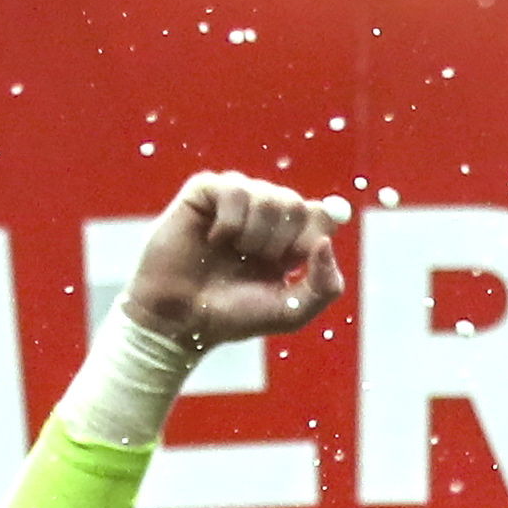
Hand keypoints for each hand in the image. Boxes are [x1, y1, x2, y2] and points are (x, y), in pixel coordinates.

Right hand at [118, 171, 346, 348]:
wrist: (181, 319)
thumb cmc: (232, 317)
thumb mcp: (290, 313)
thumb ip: (324, 286)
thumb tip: (326, 242)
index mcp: (289, 240)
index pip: (322, 215)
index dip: (314, 235)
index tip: (293, 261)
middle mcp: (265, 216)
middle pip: (297, 204)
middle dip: (280, 241)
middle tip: (257, 261)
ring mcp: (235, 201)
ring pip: (269, 195)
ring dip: (254, 234)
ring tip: (233, 252)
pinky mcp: (205, 192)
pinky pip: (234, 188)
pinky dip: (230, 221)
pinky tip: (214, 239)